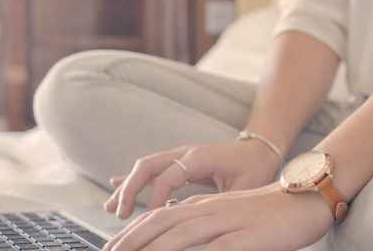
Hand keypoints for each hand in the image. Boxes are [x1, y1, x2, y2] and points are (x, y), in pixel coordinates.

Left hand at [103, 183, 332, 250]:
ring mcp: (225, 223)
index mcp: (202, 205)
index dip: (131, 233)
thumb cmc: (268, 213)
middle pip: (160, 223)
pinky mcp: (245, 238)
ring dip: (152, 250)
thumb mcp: (228, 215)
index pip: (157, 216)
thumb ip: (202, 225)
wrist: (307, 198)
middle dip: (130, 241)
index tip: (112, 248)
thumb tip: (177, 241)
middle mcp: (208, 210)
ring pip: (179, 236)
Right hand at [105, 140, 282, 218]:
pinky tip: (115, 186)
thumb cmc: (256, 168)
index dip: (156, 198)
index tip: (151, 218)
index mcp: (200, 157)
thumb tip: (206, 223)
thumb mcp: (245, 188)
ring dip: (127, 187)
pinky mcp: (179, 162)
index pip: (168, 177)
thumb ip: (223, 203)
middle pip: (147, 166)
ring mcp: (179, 156)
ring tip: (110, 209)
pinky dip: (133, 179)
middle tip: (120, 215)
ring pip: (145, 168)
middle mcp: (185, 153)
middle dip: (130, 190)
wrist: (262, 148)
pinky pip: (151, 170)